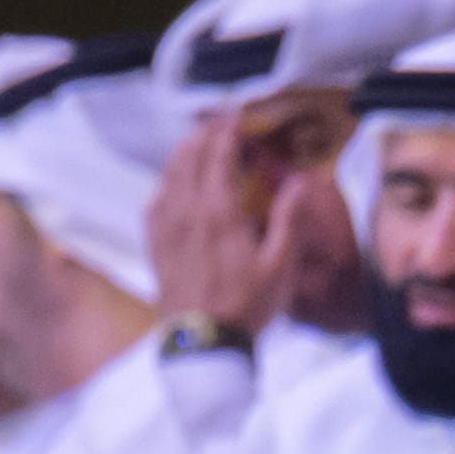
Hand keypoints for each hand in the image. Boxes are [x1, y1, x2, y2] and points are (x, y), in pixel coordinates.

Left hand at [147, 121, 344, 341]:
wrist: (203, 341)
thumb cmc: (248, 303)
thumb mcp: (280, 264)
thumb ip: (288, 218)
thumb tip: (298, 182)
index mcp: (218, 214)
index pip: (218, 157)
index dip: (227, 131)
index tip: (236, 113)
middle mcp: (186, 213)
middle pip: (188, 159)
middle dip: (203, 134)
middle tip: (219, 121)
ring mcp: (165, 228)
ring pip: (168, 176)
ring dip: (183, 153)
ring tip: (198, 141)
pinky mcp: (156, 244)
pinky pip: (156, 201)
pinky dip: (167, 182)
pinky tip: (175, 183)